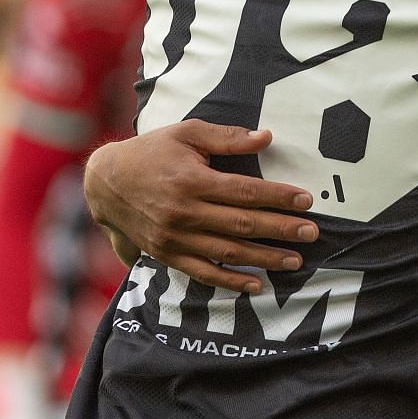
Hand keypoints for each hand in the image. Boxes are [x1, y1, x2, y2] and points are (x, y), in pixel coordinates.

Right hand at [84, 122, 318, 294]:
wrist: (104, 183)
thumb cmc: (151, 152)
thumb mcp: (186, 133)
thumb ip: (226, 137)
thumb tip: (266, 137)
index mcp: (191, 181)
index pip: (244, 191)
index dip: (278, 197)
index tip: (306, 201)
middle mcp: (183, 213)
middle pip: (242, 224)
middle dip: (281, 229)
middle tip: (312, 233)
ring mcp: (175, 238)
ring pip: (227, 252)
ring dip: (264, 259)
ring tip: (295, 260)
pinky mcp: (167, 255)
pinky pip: (203, 272)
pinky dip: (230, 281)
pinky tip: (256, 285)